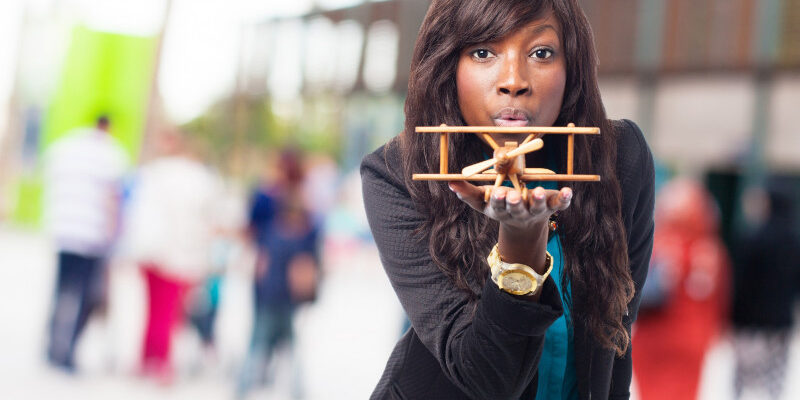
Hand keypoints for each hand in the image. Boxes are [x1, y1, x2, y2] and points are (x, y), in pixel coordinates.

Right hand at [448, 181, 572, 233]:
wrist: (525, 225)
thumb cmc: (500, 206)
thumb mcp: (483, 202)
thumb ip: (467, 193)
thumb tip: (450, 182)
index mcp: (501, 210)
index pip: (498, 206)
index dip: (498, 200)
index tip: (497, 193)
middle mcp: (519, 212)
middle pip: (517, 209)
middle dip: (515, 202)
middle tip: (513, 195)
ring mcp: (536, 210)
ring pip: (538, 207)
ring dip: (538, 200)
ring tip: (538, 191)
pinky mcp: (551, 206)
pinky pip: (559, 204)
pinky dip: (564, 198)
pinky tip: (568, 191)